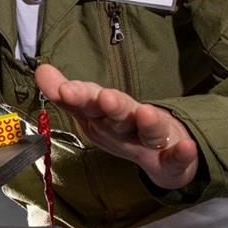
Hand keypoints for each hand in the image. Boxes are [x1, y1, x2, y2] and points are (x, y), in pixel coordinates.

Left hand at [35, 64, 198, 189]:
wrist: (167, 149)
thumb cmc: (121, 126)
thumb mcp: (92, 113)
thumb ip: (67, 95)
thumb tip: (41, 70)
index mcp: (104, 113)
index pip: (89, 101)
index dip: (78, 95)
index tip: (64, 89)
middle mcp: (128, 122)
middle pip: (119, 112)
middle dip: (112, 104)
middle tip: (105, 97)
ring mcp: (153, 138)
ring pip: (149, 129)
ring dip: (147, 121)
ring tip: (145, 113)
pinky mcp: (174, 157)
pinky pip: (178, 157)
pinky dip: (183, 153)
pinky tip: (186, 148)